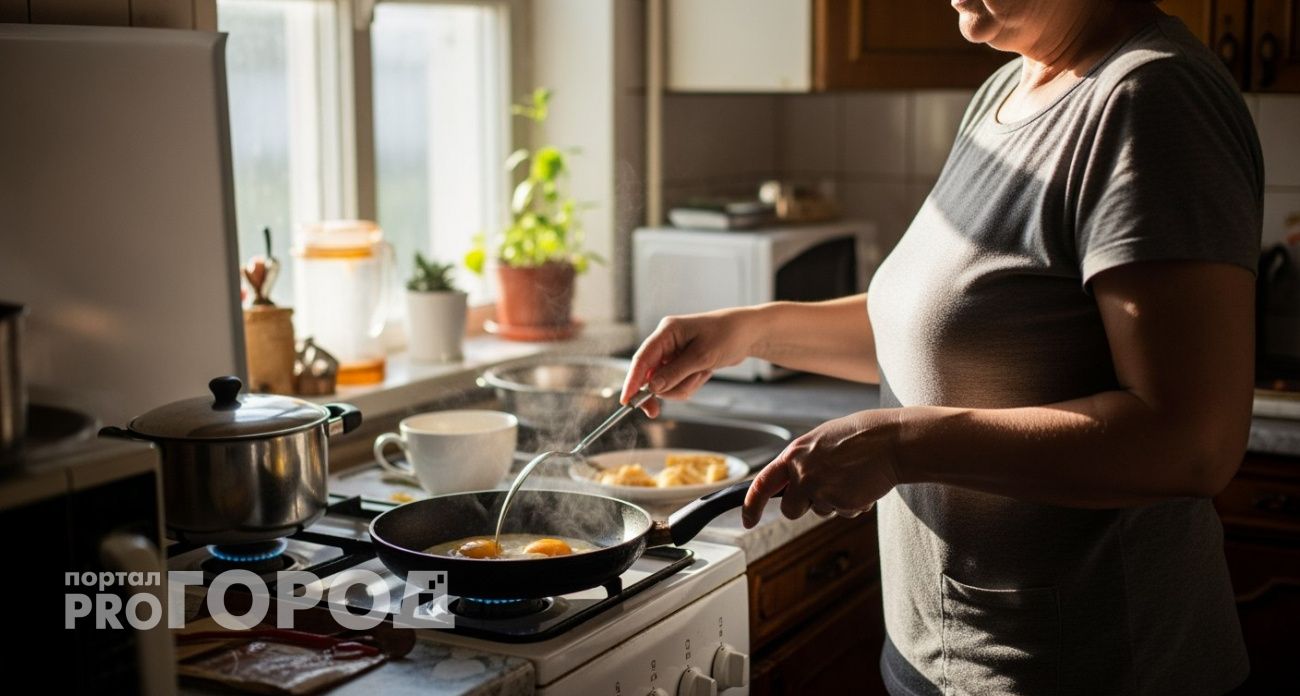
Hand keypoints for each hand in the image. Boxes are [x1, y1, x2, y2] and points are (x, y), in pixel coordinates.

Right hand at [620, 308, 762, 416]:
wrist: (749, 334)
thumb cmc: (728, 335)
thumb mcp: (702, 356)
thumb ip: (675, 373)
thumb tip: (652, 388)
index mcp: (666, 332)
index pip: (642, 359)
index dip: (631, 381)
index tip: (626, 401)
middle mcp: (667, 342)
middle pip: (651, 375)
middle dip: (663, 390)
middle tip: (656, 412)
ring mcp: (675, 354)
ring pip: (666, 383)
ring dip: (683, 386)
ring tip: (703, 374)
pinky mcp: (683, 363)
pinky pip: (678, 383)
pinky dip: (690, 385)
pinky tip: (705, 373)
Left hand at [742, 410, 902, 526]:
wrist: (890, 442)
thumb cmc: (858, 437)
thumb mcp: (820, 442)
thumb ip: (801, 461)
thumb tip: (788, 483)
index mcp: (794, 454)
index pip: (761, 484)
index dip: (751, 506)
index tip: (747, 520)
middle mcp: (803, 473)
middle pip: (790, 509)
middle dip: (805, 505)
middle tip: (827, 486)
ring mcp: (821, 490)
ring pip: (819, 511)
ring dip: (832, 502)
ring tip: (850, 477)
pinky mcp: (841, 503)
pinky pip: (842, 512)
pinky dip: (852, 504)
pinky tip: (862, 484)